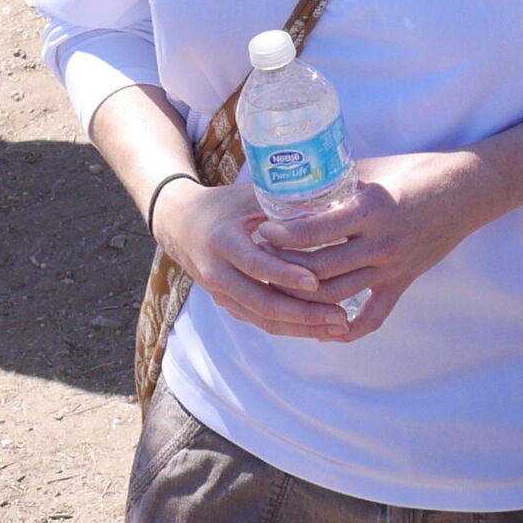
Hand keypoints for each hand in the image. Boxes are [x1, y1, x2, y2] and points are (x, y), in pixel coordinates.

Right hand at [153, 175, 353, 341]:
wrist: (181, 225)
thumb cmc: (223, 204)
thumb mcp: (247, 196)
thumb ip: (281, 201)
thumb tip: (328, 205)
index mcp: (221, 241)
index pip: (255, 264)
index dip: (285, 275)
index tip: (315, 281)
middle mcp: (217, 272)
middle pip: (262, 303)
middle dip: (304, 313)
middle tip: (341, 316)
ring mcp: (221, 293)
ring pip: (263, 319)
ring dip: (303, 326)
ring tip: (339, 325)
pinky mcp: (228, 304)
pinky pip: (261, 321)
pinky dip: (291, 326)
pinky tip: (320, 325)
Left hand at [251, 151, 490, 339]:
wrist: (465, 191)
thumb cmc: (416, 171)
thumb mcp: (373, 169)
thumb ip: (336, 182)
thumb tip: (293, 184)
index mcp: (370, 209)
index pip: (314, 231)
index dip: (281, 236)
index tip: (260, 232)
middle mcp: (380, 243)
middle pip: (319, 269)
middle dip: (283, 269)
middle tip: (258, 263)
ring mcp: (392, 267)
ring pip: (338, 295)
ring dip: (304, 298)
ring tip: (277, 290)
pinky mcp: (402, 282)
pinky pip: (373, 317)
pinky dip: (347, 330)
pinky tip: (323, 330)